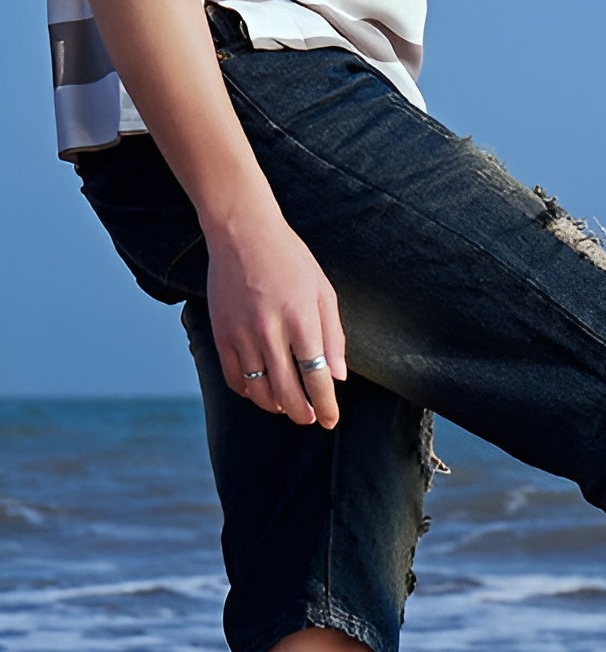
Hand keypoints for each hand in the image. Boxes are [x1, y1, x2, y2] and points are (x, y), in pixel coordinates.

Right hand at [205, 211, 347, 427]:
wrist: (242, 232)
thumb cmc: (290, 260)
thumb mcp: (323, 293)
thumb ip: (334, 336)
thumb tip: (339, 376)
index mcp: (301, 320)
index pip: (317, 377)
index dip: (326, 405)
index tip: (330, 420)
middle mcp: (270, 331)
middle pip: (287, 392)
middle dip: (302, 414)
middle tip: (310, 418)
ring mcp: (241, 333)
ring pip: (259, 390)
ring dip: (276, 406)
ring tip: (287, 407)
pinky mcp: (220, 332)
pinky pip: (233, 377)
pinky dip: (248, 392)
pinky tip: (260, 392)